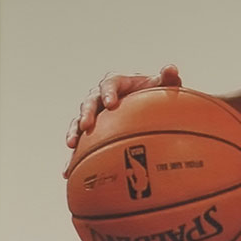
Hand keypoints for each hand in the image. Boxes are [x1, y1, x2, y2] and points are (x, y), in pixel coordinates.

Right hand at [64, 64, 181, 165]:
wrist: (147, 109)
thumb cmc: (155, 94)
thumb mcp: (162, 86)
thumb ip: (167, 78)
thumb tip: (171, 69)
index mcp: (117, 83)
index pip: (110, 84)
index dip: (108, 93)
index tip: (110, 104)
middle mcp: (101, 97)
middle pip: (90, 102)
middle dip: (87, 113)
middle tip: (87, 125)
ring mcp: (95, 114)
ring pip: (79, 121)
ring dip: (74, 132)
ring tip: (71, 145)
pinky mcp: (92, 131)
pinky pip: (80, 142)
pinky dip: (73, 156)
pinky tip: (68, 171)